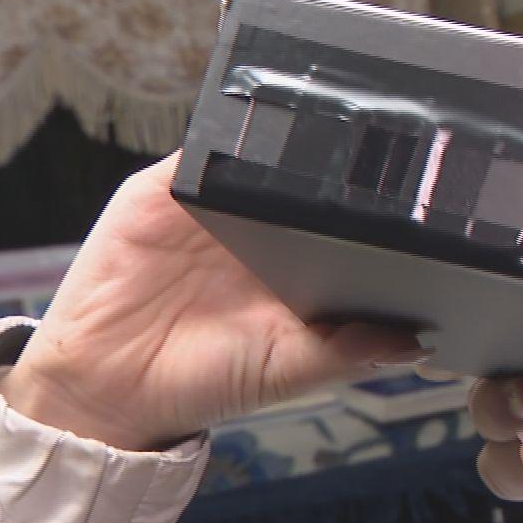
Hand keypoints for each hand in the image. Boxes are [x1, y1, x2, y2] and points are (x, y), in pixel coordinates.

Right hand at [0, 153, 425, 449]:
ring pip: (258, 152)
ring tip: (321, 133)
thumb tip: (414, 342)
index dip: (379, 210)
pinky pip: (199, 150)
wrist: (106, 389)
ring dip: (284, 140)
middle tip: (382, 150)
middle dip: (341, 163)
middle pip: (310, 177)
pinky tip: (242, 140)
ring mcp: (215, 206)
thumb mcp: (286, 371)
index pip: (350, 222)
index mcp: (304, 267)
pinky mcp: (165, 190)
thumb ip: (346, 352)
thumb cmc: (202, 383)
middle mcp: (264, 230)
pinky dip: (220, 138)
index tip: (416, 199)